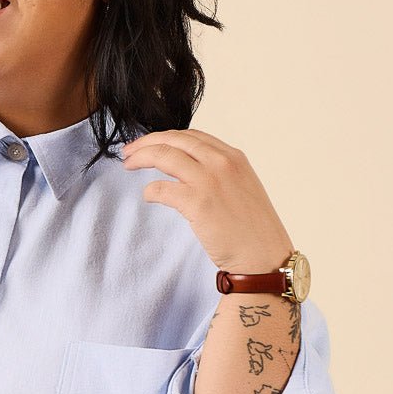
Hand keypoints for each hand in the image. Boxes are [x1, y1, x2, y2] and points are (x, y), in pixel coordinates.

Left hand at [121, 128, 292, 272]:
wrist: (264, 258)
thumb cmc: (252, 230)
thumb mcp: (241, 188)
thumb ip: (220, 174)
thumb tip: (189, 170)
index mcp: (234, 157)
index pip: (192, 135)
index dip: (166, 137)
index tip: (150, 144)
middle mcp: (222, 162)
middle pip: (175, 140)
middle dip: (147, 142)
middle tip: (129, 151)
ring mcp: (210, 180)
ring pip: (164, 155)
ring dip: (141, 158)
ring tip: (128, 165)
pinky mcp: (198, 203)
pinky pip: (162, 188)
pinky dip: (150, 190)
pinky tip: (148, 196)